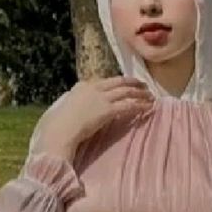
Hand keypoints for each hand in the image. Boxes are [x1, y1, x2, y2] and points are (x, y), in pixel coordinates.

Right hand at [30, 77, 154, 158]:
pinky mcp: (108, 110)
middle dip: (134, 83)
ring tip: (151, 97)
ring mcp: (102, 98)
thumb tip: (82, 108)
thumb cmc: (60, 123)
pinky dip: (140, 106)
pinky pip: (128, 106)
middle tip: (145, 86)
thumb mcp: (68, 106)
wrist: (60, 129)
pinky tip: (148, 108)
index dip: (119, 82)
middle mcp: (94, 88)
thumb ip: (78, 103)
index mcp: (84, 85)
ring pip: (127, 92)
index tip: (127, 85)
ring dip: (141, 94)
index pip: (106, 81)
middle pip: (119, 82)